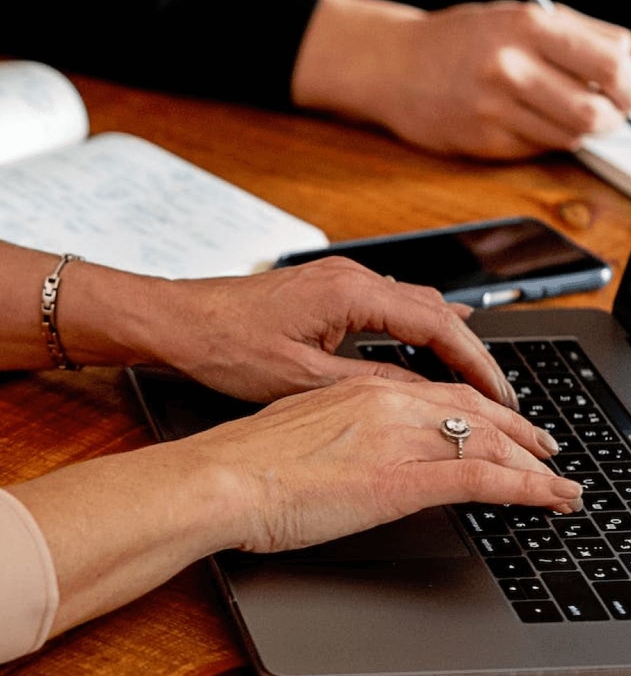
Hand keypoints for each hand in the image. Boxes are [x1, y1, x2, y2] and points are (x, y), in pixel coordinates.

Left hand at [112, 256, 516, 406]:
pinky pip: (385, 307)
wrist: (174, 322)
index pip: (441, 325)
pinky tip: (418, 357)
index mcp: (352, 292)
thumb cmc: (222, 346)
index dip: (477, 365)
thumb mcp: (301, 380)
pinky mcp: (322, 291)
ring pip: (412, 307)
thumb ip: (368, 386)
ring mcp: (337, 279)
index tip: (501, 396)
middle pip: (436, 312)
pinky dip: (410, 334)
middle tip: (496, 398)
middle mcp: (351, 277)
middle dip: (469, 355)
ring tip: (468, 384)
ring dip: (441, 343)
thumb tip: (421, 399)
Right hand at [187, 374, 575, 555]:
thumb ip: (330, 437)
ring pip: (490, 442)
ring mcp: (398, 439)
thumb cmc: (237, 466)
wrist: (217, 479)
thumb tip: (343, 456)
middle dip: (519, 432)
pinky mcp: (403, 480)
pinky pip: (485, 479)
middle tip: (545, 450)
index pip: (436, 395)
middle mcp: (384, 403)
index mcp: (355, 391)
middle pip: (474, 412)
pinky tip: (551, 498)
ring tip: (559, 481)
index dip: (478, 411)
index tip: (495, 426)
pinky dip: (530, 488)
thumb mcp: (292, 435)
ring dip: (534, 463)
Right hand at [292, 0, 630, 159]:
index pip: (615, 59)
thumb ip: (578, 37)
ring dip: (579, 129)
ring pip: (570, 135)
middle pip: (597, 110)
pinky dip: (543, 138)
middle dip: (615, 114)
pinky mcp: (480, 141)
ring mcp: (492, 109)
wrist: (392, 66)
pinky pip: (535, 148)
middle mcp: (510, 67)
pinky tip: (525, 120)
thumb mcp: (520, 17)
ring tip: (565, 112)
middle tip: (611, 109)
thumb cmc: (461, 40)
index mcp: (529, 26)